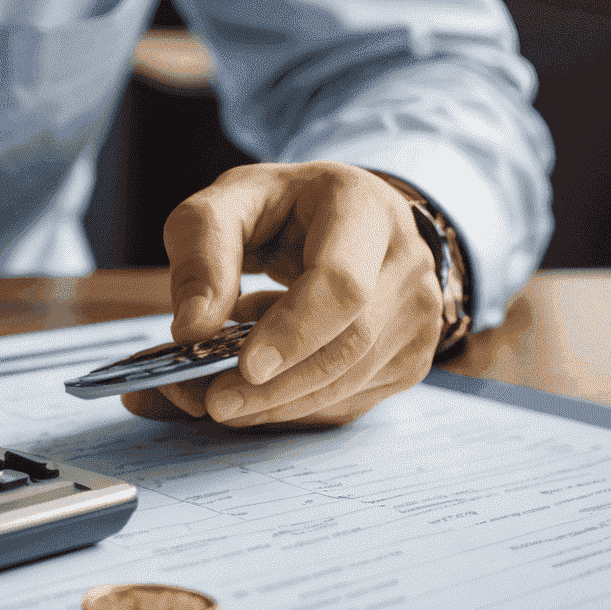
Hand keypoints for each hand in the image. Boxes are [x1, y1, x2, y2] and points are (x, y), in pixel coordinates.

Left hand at [122, 162, 441, 428]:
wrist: (336, 214)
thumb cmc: (277, 207)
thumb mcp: (227, 203)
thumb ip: (202, 252)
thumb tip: (191, 328)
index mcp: (364, 209)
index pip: (343, 282)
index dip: (295, 330)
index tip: (246, 366)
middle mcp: (407, 263)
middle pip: (350, 342)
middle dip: (278, 384)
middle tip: (214, 402)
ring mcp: (419, 315)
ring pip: (351, 381)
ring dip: (280, 403)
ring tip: (220, 398)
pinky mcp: (410, 357)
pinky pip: (351, 399)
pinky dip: (296, 406)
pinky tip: (255, 393)